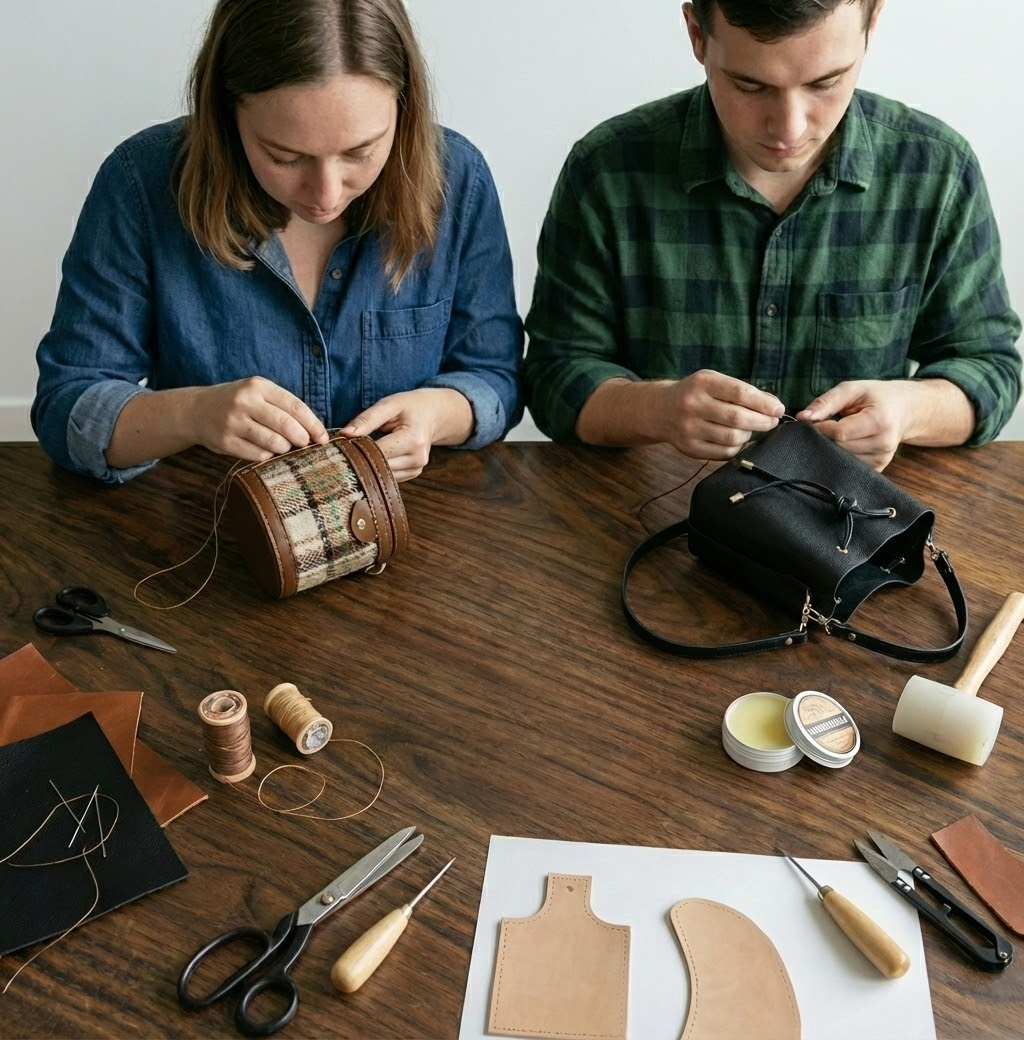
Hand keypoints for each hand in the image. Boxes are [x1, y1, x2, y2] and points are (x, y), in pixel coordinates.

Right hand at [187, 377, 328, 460]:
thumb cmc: (237, 403)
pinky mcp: (225, 441)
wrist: (196, 410)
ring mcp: (233, 422)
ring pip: (274, 443)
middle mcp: (245, 402)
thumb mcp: (258, 393)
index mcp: (258, 386)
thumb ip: (283, 406)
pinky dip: (267, 455)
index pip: (295, 406)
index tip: (323, 438)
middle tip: (304, 444)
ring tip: (283, 446)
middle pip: (287, 426)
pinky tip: (265, 450)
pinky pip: (258, 455)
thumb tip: (314, 431)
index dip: (313, 424)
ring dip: (285, 448)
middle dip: (302, 439)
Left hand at [340, 388, 473, 480]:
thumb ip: (367, 419)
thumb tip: (345, 434)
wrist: (434, 414)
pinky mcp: (413, 473)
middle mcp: (417, 458)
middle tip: (345, 448)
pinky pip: (389, 475)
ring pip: (382, 475)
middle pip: (379, 466)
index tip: (340, 444)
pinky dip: (378, 467)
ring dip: (368, 465)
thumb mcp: (389, 405)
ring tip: (360, 450)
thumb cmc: (410, 406)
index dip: (356, 448)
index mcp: (412, 440)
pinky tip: (373, 457)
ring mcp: (417, 469)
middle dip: (360, 458)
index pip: (377, 451)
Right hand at [655, 370, 784, 459]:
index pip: (740, 393)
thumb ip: (742, 391)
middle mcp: (692, 405)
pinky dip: (737, 447)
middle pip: (738, 418)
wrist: (660, 410)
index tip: (779, 409)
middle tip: (772, 422)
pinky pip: (723, 453)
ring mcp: (689, 429)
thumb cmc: (695, 393)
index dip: (764, 403)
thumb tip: (774, 405)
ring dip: (749, 435)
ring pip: (732, 438)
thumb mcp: (714, 381)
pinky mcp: (689, 448)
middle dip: (762, 422)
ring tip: (751, 429)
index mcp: (702, 383)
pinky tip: (738, 440)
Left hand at [795, 379, 972, 470]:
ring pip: (841, 458)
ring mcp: (882, 459)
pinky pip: (848, 465)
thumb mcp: (853, 389)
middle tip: (823, 425)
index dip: (821, 428)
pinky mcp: (878, 468)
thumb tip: (802, 417)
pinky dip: (841, 455)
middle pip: (839, 447)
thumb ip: (826, 402)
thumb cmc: (877, 397)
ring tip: (838, 431)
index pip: (840, 433)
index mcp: (880, 421)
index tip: (812, 421)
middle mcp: (884, 444)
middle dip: (825, 437)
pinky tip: (845, 443)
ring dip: (832, 447)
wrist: (906, 410)